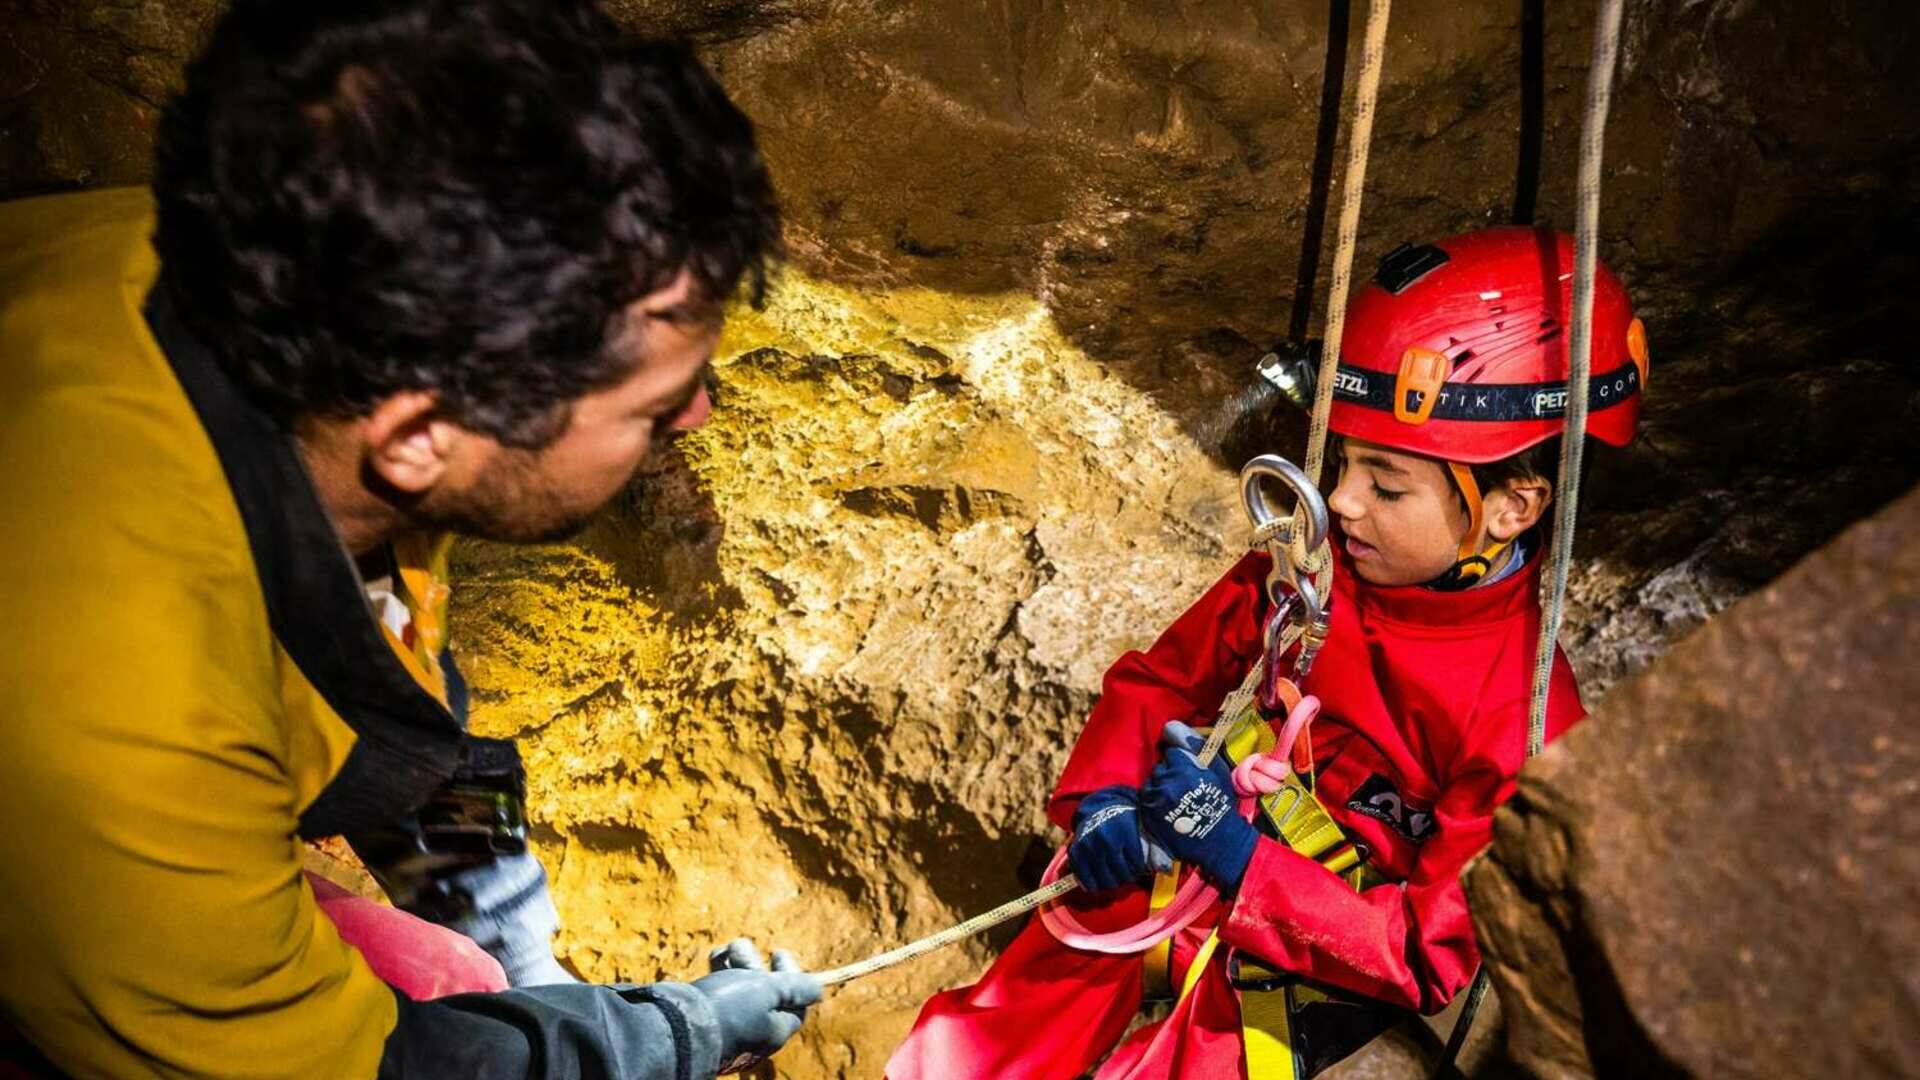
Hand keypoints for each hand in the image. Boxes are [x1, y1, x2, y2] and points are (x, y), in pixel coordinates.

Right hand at [693, 939, 820, 1071]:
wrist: (675, 1029)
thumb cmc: (728, 1009)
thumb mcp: (769, 993)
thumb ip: (795, 988)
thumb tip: (820, 989)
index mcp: (774, 1032)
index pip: (795, 1002)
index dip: (792, 975)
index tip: (778, 952)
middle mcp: (754, 1033)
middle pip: (765, 993)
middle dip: (756, 965)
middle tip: (743, 947)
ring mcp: (729, 1029)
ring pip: (740, 990)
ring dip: (737, 964)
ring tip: (727, 947)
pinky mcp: (707, 1021)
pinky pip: (720, 994)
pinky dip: (720, 972)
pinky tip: (715, 956)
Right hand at [1067, 785, 1172, 892]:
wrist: (1098, 811)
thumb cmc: (1125, 823)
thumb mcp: (1141, 827)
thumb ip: (1155, 847)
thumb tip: (1165, 870)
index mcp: (1125, 830)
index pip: (1138, 864)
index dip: (1140, 868)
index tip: (1139, 865)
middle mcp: (1106, 838)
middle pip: (1123, 874)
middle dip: (1128, 876)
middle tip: (1127, 871)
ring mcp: (1089, 846)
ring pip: (1106, 881)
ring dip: (1113, 882)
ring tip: (1116, 875)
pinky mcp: (1076, 853)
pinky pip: (1086, 881)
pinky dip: (1094, 885)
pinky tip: (1100, 882)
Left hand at [1138, 721, 1257, 891]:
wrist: (1218, 840)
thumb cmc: (1220, 802)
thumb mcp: (1217, 770)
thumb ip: (1196, 746)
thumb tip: (1172, 726)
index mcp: (1184, 768)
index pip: (1172, 752)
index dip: (1181, 760)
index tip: (1189, 771)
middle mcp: (1166, 781)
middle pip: (1161, 767)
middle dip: (1170, 772)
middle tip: (1184, 786)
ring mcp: (1155, 798)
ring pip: (1152, 782)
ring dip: (1161, 786)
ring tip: (1176, 798)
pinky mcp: (1149, 813)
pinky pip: (1147, 797)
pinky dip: (1155, 800)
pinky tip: (1169, 808)